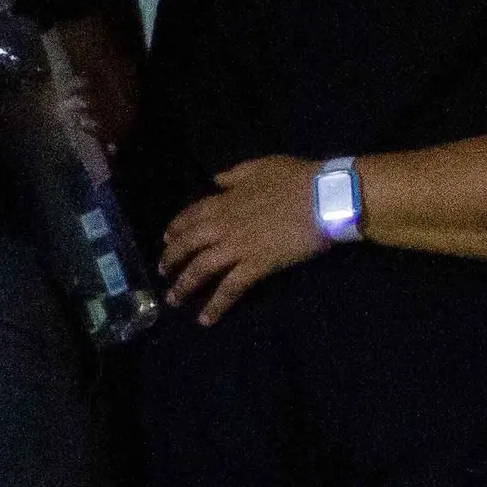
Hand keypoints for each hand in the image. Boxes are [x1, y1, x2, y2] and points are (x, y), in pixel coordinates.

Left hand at [161, 156, 334, 323]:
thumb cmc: (298, 179)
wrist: (324, 197)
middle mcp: (224, 225)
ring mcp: (239, 246)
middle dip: (171, 260)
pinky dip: (216, 305)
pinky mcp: (257, 265)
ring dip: (184, 286)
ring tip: (174, 300)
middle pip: (188, 244)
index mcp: (225, 200)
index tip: (166, 239)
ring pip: (201, 268)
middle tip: (162, 273)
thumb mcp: (261, 166)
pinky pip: (230, 288)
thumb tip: (216, 180)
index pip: (190, 215)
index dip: (176, 228)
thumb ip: (234, 175)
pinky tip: (206, 319)